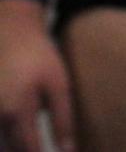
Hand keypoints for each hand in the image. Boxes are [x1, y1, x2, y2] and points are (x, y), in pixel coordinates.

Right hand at [0, 0, 72, 151]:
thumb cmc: (39, 58)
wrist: (11, 36)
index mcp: (16, 112)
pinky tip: (21, 134)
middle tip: (44, 149)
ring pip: (1, 144)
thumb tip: (69, 150)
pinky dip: (7, 139)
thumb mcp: (59, 84)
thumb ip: (63, 119)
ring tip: (34, 141)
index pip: (29, 150)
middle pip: (11, 151)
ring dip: (16, 145)